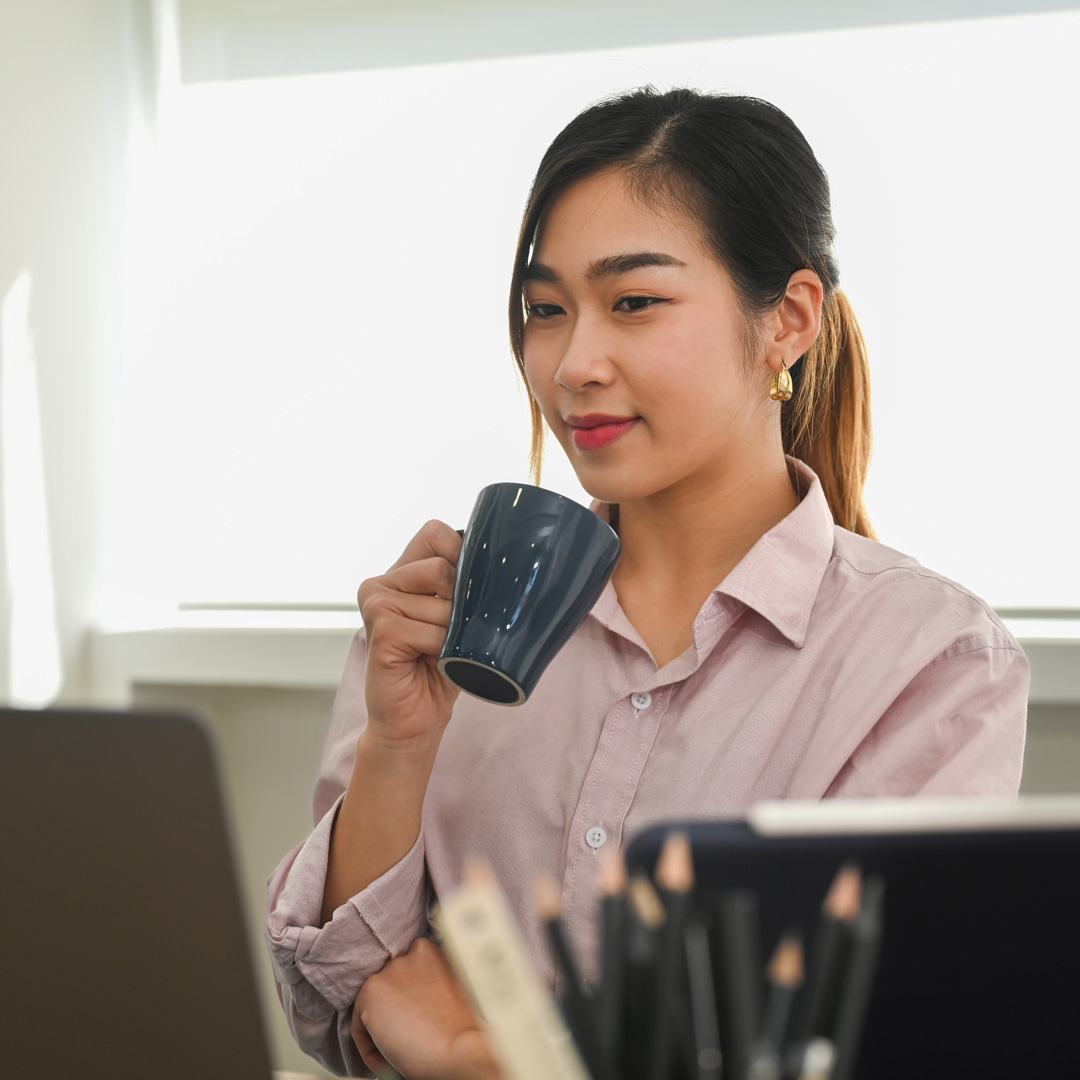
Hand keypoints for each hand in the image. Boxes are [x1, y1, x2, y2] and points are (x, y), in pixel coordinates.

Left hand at [352, 938, 504, 1079]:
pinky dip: (370, 1048)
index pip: (410, 974)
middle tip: (408, 1039)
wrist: (461, 1050)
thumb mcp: (452, 993)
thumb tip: (415, 1006)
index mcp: (433, 950)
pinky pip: (360, 1027)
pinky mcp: (371, 992)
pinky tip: (389, 1062)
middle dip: (396, 1012)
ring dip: (383, 1029)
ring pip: (375, 1007)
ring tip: (400, 1053)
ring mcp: (389, 971)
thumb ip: (433, 985)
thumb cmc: (465, 1031)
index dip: (410, 1002)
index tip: (416, 1024)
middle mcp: (410, 953)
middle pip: (393, 987)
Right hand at [358, 520, 462, 750]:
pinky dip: (444, 651)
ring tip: (441, 651)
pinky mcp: (381, 629)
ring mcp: (377, 603)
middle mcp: (382, 582)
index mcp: (401, 573)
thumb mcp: (458, 617)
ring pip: (443, 601)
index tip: (471, 592)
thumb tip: (505, 564)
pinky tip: (431, 662)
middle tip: (454, 632)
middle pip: (442, 566)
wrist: (415, 719)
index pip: (436, 533)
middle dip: (462, 603)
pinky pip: (433, 631)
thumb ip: (465, 585)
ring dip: (455, 633)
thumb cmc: (440, 667)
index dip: (462, 557)